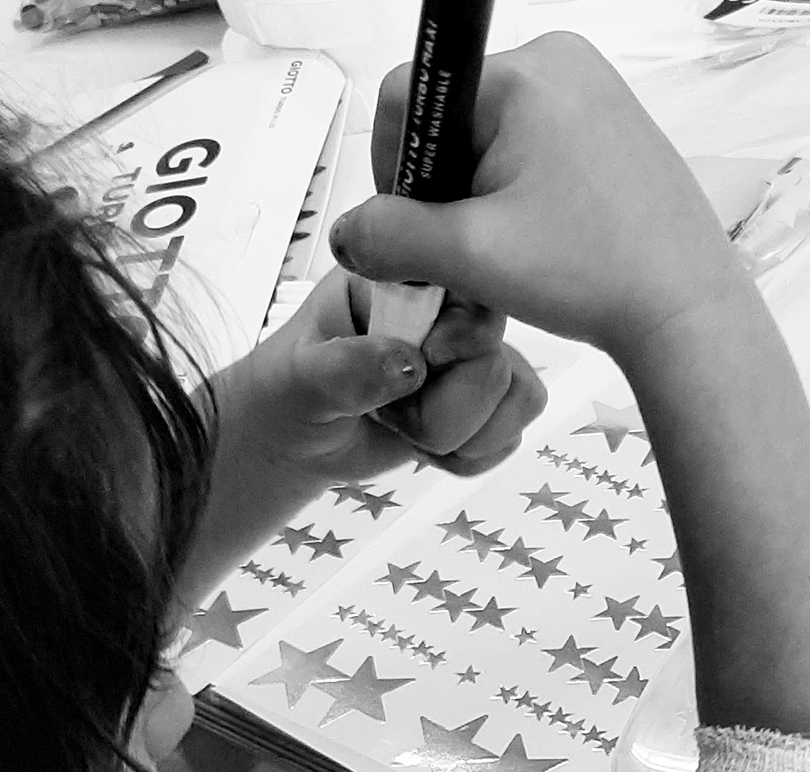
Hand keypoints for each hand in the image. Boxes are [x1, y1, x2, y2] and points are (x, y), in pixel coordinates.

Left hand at [218, 268, 544, 481]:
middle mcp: (455, 309)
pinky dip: (469, 457)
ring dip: (456, 437)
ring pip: (519, 399)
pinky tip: (428, 446)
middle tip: (389, 410)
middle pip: (497, 364)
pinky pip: (513, 435)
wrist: (297, 435)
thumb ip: (345, 368)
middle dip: (441, 413)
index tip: (405, 369)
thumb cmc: (291, 387)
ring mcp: (478, 355)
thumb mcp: (299, 376)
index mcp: (411, 275)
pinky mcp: (492, 400)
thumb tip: (408, 365)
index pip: (474, 291)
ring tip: (405, 425)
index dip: (447, 347)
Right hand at [327, 34, 754, 360]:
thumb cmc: (596, 273)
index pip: (411, 97)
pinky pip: (534, 148)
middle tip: (464, 252)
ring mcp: (592, 92)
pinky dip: (518, 196)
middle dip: (443, 188)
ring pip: (491, 138)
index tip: (411, 228)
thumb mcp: (469, 255)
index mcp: (525, 72)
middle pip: (452, 118)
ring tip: (507, 254)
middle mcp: (562, 64)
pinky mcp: (610, 127)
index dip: (392, 167)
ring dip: (479, 197)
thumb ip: (389, 236)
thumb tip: (348, 233)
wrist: (686, 311)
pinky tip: (538, 243)